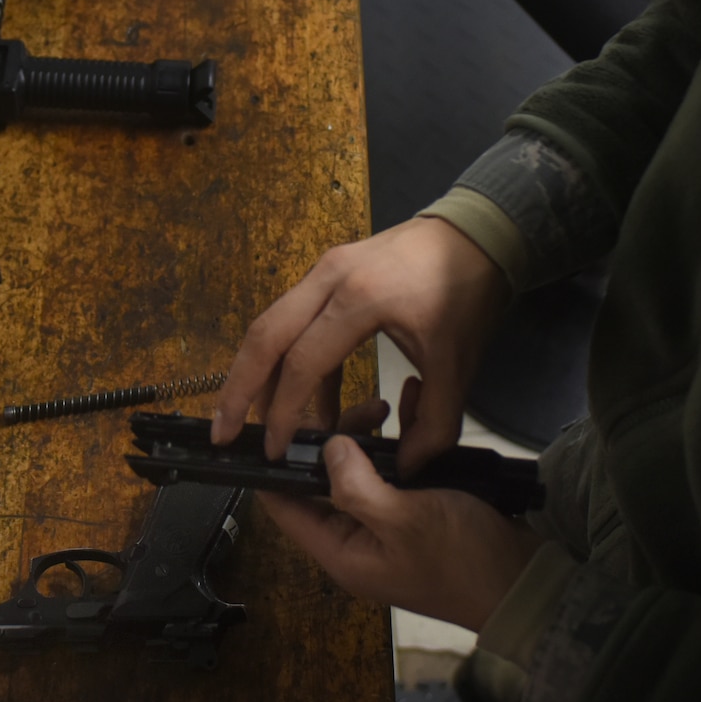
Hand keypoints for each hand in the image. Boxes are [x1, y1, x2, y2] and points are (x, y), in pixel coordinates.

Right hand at [213, 217, 509, 472]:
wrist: (479, 232)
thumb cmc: (469, 293)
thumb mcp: (458, 365)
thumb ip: (433, 426)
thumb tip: (402, 469)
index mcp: (360, 300)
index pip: (302, 365)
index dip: (283, 414)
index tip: (276, 452)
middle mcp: (330, 277)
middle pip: (264, 336)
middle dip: (237, 389)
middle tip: (221, 433)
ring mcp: (326, 268)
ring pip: (271, 323)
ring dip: (255, 371)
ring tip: (248, 419)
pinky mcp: (330, 269)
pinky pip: (294, 316)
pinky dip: (288, 355)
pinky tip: (303, 396)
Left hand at [261, 434, 543, 630]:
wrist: (524, 579)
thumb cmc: (460, 557)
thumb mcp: (403, 519)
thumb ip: (357, 485)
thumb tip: (328, 447)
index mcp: (341, 552)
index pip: (285, 508)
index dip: (276, 466)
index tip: (282, 419)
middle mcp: (358, 540)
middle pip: (323, 483)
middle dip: (336, 441)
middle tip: (366, 410)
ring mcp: (389, 525)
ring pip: (362, 471)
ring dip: (370, 437)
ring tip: (388, 406)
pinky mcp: (418, 510)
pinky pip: (397, 470)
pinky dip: (402, 440)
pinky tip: (414, 408)